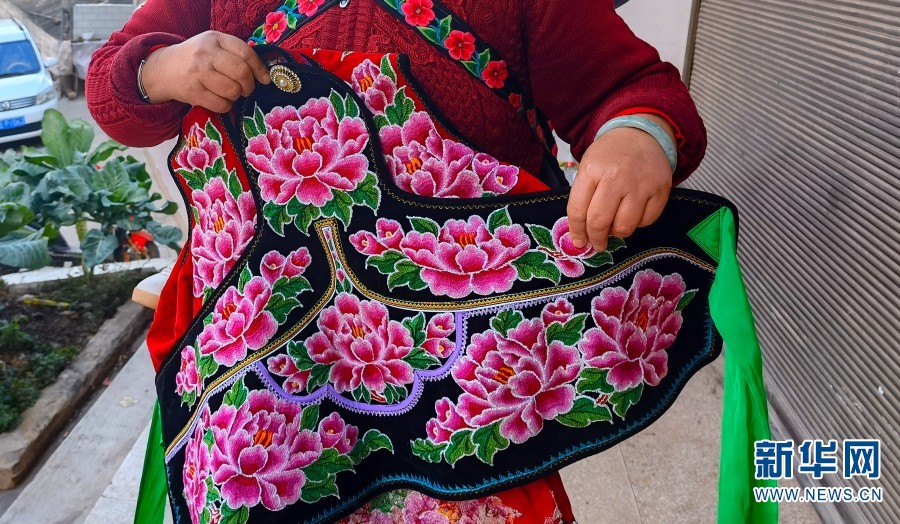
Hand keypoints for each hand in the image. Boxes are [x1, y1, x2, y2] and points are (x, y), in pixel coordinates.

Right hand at [141, 31, 270, 112]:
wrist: (164, 69)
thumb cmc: (197, 58)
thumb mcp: (214, 46)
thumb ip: (236, 54)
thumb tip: (265, 75)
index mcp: (215, 39)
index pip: (246, 52)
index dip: (260, 68)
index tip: (265, 79)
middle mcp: (205, 53)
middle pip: (242, 72)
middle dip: (249, 85)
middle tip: (246, 89)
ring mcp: (198, 73)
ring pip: (233, 90)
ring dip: (236, 95)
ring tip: (230, 92)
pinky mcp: (193, 92)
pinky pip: (222, 104)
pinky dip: (226, 105)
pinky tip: (220, 99)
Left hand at [567, 114, 674, 250]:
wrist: (641, 133)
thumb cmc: (610, 155)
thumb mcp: (588, 167)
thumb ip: (582, 197)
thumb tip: (581, 233)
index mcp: (593, 170)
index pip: (579, 210)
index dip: (577, 231)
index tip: (579, 241)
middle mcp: (617, 177)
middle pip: (600, 222)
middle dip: (595, 239)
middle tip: (596, 243)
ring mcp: (641, 184)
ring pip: (624, 227)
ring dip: (616, 233)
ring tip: (615, 226)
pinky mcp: (661, 190)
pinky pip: (646, 221)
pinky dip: (637, 224)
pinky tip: (633, 214)